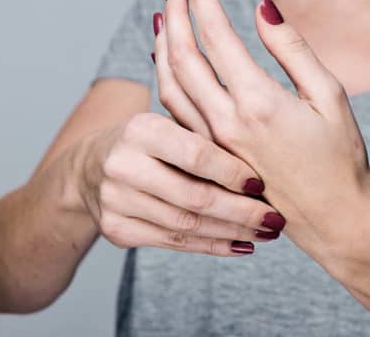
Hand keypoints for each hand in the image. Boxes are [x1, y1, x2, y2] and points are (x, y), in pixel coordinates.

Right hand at [78, 112, 285, 255]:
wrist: (93, 165)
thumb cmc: (154, 142)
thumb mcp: (176, 123)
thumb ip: (211, 135)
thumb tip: (270, 159)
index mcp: (141, 129)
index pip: (197, 155)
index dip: (233, 172)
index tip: (264, 184)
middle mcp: (122, 164)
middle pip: (194, 197)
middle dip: (242, 212)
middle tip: (276, 219)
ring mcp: (115, 200)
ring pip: (186, 225)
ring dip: (233, 233)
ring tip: (265, 233)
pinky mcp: (115, 229)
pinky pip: (173, 243)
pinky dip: (212, 246)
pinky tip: (240, 244)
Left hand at [155, 0, 369, 267]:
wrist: (333, 219)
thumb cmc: (340, 157)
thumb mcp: (329, 96)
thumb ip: (293, 50)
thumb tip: (263, 8)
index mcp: (258, 102)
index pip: (217, 37)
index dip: (204, 1)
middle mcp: (226, 123)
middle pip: (183, 57)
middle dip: (175, 16)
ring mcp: (214, 144)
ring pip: (170, 86)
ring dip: (163, 46)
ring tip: (163, 18)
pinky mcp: (212, 158)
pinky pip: (177, 111)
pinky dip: (166, 79)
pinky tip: (169, 65)